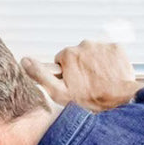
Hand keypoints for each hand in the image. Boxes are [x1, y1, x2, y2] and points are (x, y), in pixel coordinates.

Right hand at [22, 41, 140, 111]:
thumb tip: (24, 61)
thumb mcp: (58, 92)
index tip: (71, 83)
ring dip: (92, 65)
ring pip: (92, 54)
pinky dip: (106, 62)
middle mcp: (85, 45)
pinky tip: (108, 76)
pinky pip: (107, 53)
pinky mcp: (116, 48)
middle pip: (77, 55)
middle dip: (79, 68)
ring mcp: (102, 45)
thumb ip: (40, 75)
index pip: (60, 60)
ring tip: (97, 81)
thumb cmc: (89, 100)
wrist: (119, 99)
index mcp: (69, 54)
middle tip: (85, 85)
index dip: (64, 73)